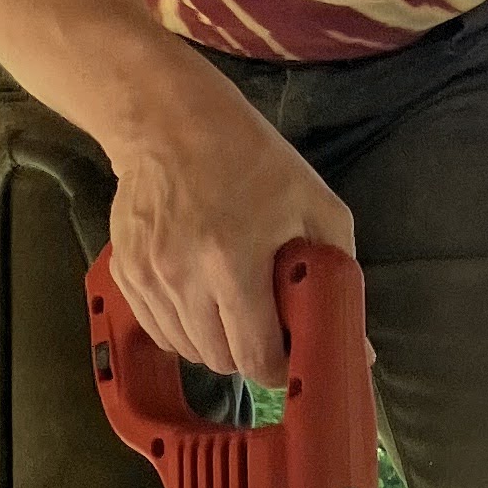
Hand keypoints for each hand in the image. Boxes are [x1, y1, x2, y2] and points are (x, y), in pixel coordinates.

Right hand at [106, 61, 355, 384]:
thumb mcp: (314, 202)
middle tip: (266, 327)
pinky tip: (201, 297)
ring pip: (187, 351)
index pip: (255, 357)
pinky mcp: (127, 274)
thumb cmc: (249, 157)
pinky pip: (159, 331)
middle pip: (220, 361)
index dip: (279, 367)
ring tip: (233, 307)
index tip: (292, 355)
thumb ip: (339, 274)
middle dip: (250, 355)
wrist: (169, 120)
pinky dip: (183, 328)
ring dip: (216, 344)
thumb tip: (360, 346)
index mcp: (233, 262)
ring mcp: (149, 278)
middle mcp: (184, 278)